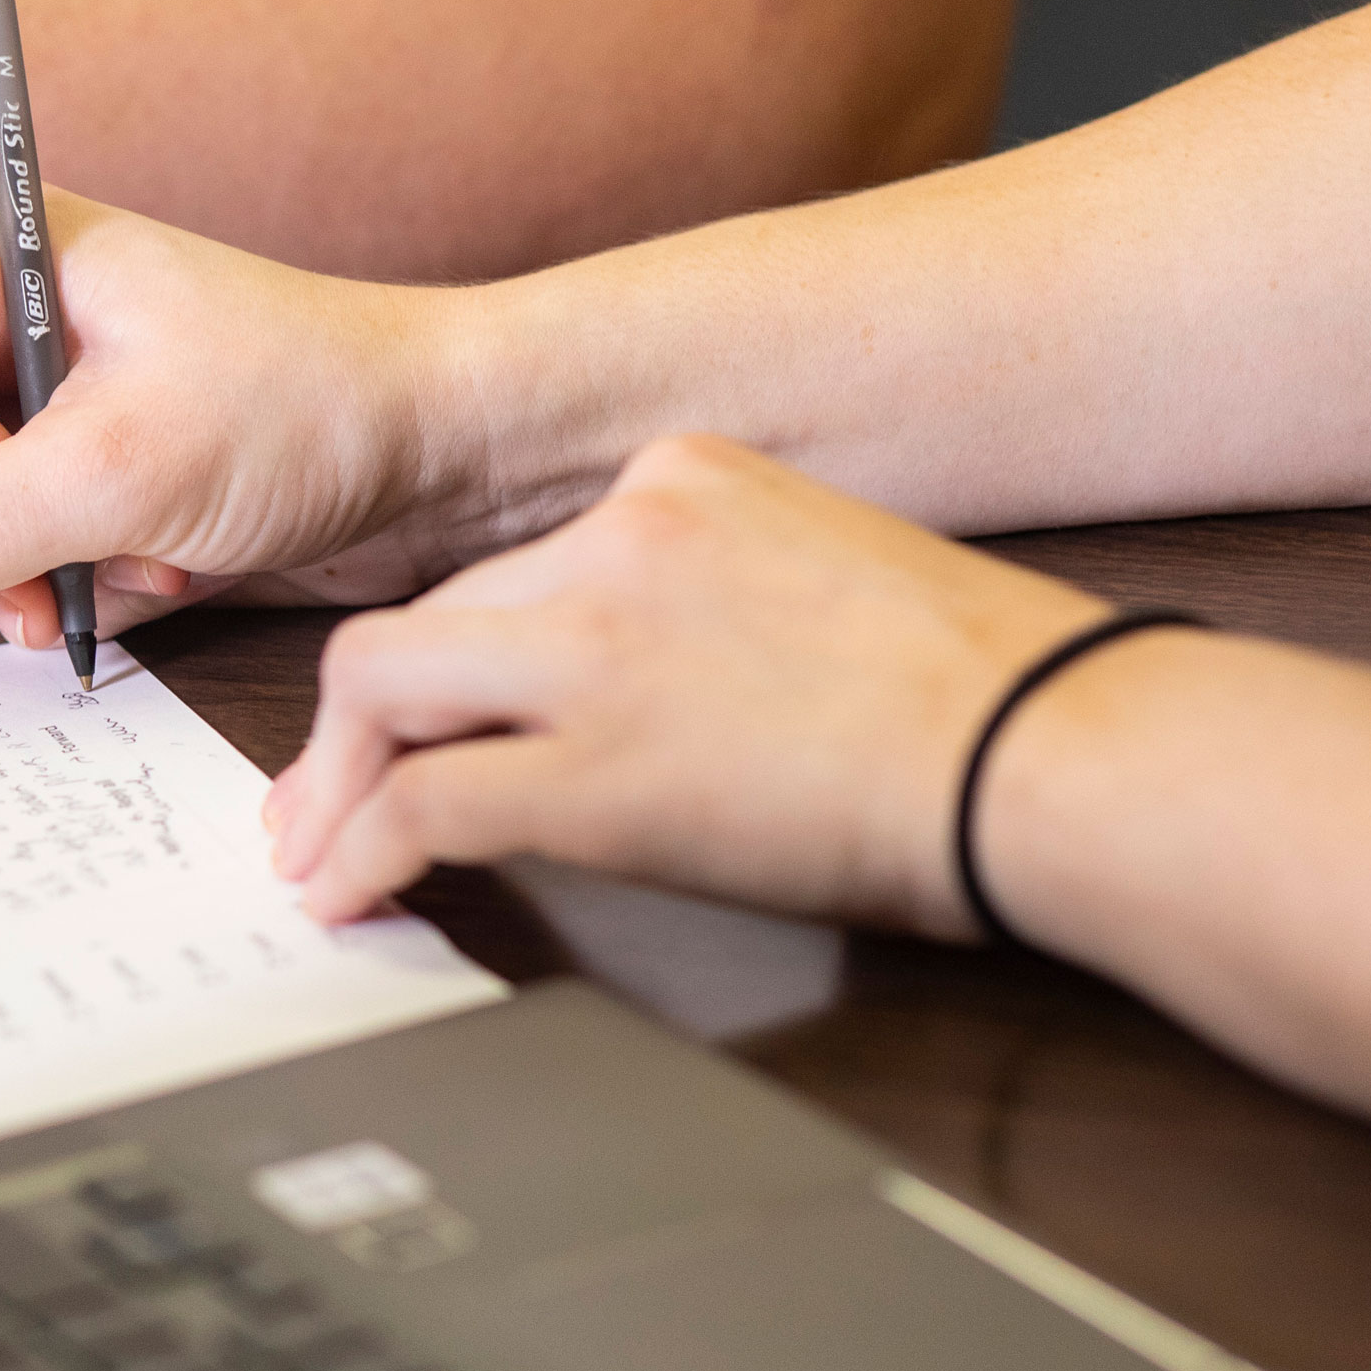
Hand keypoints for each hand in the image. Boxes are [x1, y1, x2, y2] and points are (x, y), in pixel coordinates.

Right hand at [0, 186, 503, 648]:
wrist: (434, 453)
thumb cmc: (309, 407)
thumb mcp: (129, 463)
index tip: (30, 481)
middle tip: (63, 557)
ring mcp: (13, 408)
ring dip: (19, 571)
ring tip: (132, 553)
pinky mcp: (53, 483)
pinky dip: (58, 591)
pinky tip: (151, 565)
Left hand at [265, 434, 1112, 932]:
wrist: (1053, 752)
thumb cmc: (988, 695)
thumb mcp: (833, 582)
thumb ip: (716, 601)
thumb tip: (654, 688)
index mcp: (687, 476)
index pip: (518, 567)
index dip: (457, 656)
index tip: (427, 712)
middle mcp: (621, 535)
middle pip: (433, 620)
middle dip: (361, 721)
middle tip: (322, 800)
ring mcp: (599, 648)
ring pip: (385, 685)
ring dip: (336, 782)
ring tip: (317, 853)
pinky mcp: (595, 767)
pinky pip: (427, 802)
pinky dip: (368, 851)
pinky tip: (356, 893)